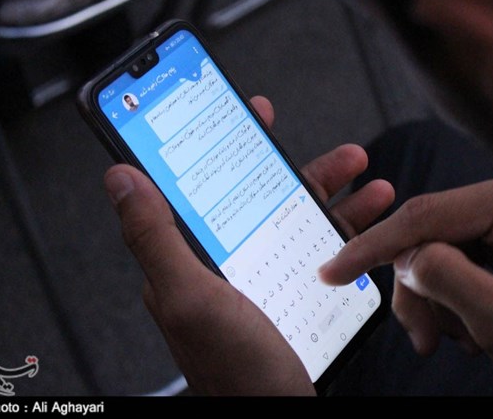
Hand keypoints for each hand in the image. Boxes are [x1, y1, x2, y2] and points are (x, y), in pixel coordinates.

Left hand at [104, 96, 393, 394]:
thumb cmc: (236, 376)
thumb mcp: (191, 301)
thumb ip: (155, 239)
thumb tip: (122, 178)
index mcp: (192, 260)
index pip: (205, 187)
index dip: (226, 146)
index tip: (248, 115)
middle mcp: (229, 265)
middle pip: (266, 199)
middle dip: (305, 170)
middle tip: (342, 155)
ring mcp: (265, 281)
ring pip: (300, 220)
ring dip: (337, 196)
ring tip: (370, 180)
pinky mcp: (295, 297)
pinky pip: (323, 252)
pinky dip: (350, 232)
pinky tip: (370, 221)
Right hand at [319, 176, 492, 390]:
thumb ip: (450, 282)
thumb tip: (407, 260)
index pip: (424, 216)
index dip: (372, 245)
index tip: (333, 269)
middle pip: (426, 237)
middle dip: (417, 293)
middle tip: (425, 342)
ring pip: (438, 254)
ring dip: (437, 303)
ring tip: (468, 341)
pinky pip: (458, 263)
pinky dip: (454, 300)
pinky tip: (475, 327)